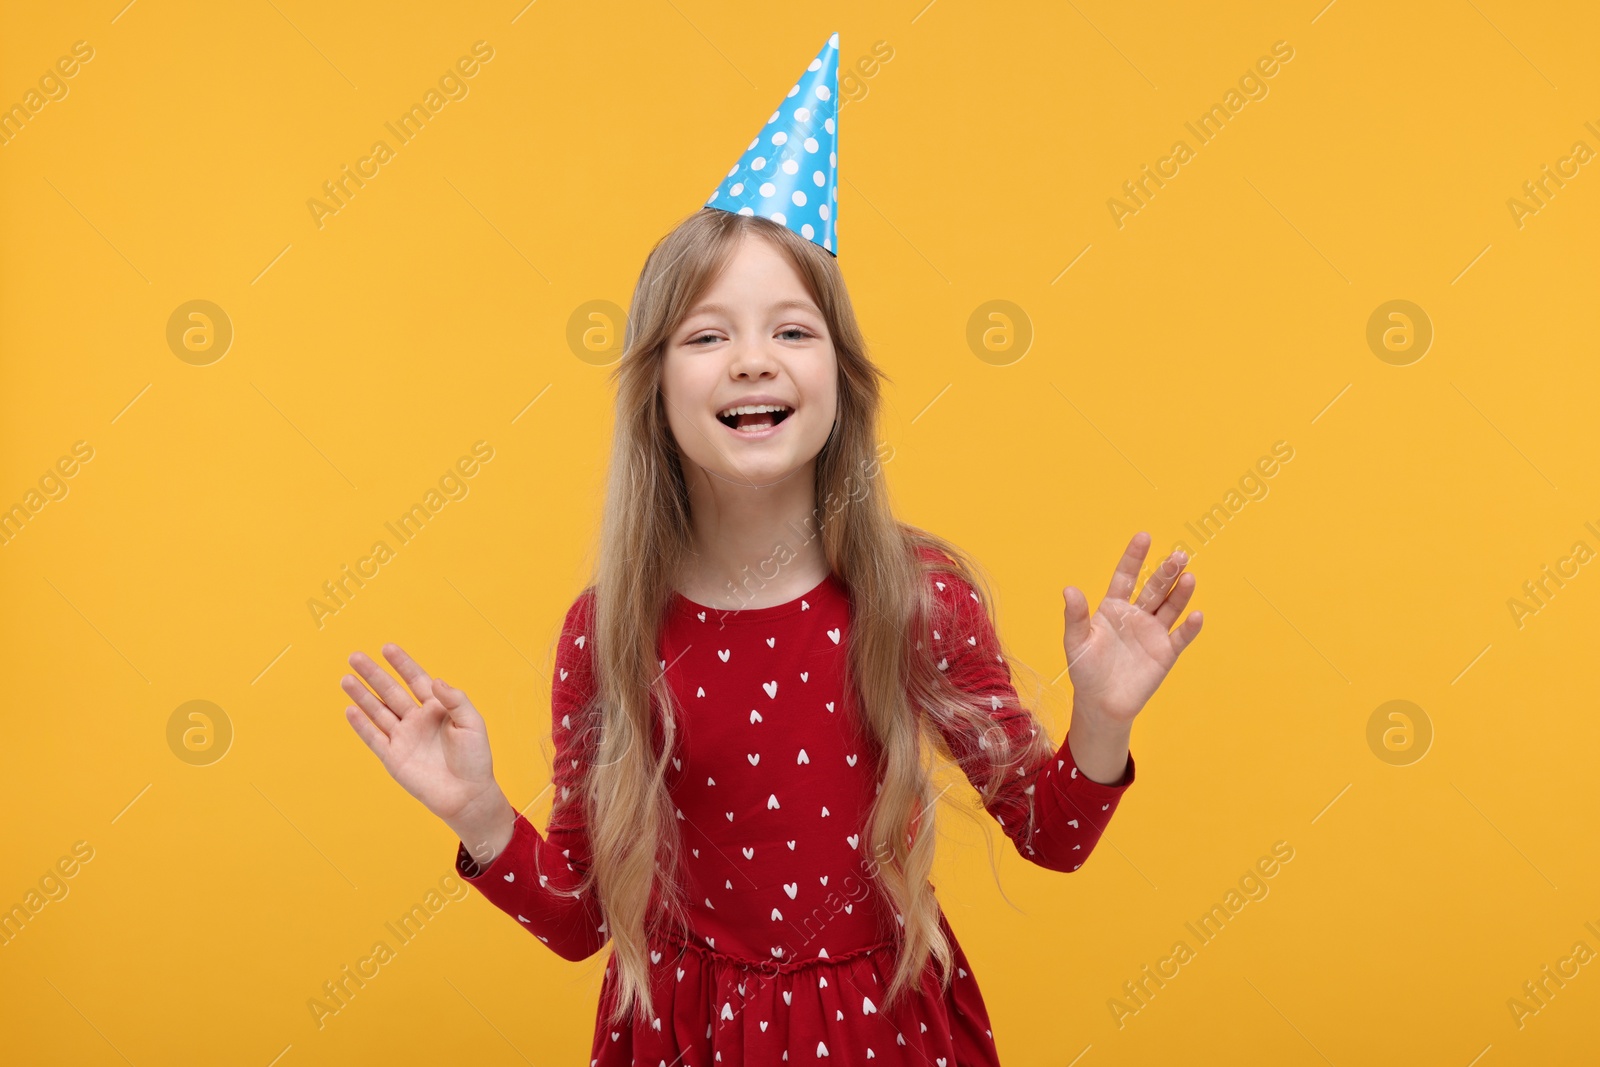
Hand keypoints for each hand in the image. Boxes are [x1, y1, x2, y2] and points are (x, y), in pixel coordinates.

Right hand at [340, 644, 508, 834]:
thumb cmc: (475, 759)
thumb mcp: (472, 724)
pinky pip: (374, 738)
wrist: (467, 795)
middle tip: (356, 656)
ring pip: (378, 711)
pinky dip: (362, 725)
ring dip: (362, 695)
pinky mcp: (393, 758)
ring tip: (347, 678)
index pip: (416, 680)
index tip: (388, 648)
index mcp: (437, 709)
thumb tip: (435, 680)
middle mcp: (417, 720)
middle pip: (391, 692)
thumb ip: (456, 700)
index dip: (402, 664)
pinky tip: (350, 709)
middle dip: (374, 674)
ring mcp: (403, 738)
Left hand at [1062, 531, 1202, 726]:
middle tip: (1178, 555)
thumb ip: (1076, 616)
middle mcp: (1136, 615)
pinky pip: (1180, 637)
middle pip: (1154, 588)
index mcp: (1113, 607)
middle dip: (1165, 572)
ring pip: (1170, 607)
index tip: (1144, 537)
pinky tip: (1196, 615)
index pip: (1126, 576)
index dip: (1134, 557)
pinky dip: (1189, 627)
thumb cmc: (1085, 670)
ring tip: (1189, 576)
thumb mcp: (1076, 642)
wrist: (1101, 703)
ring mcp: (1153, 632)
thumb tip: (1069, 589)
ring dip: (1180, 592)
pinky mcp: (1165, 653)